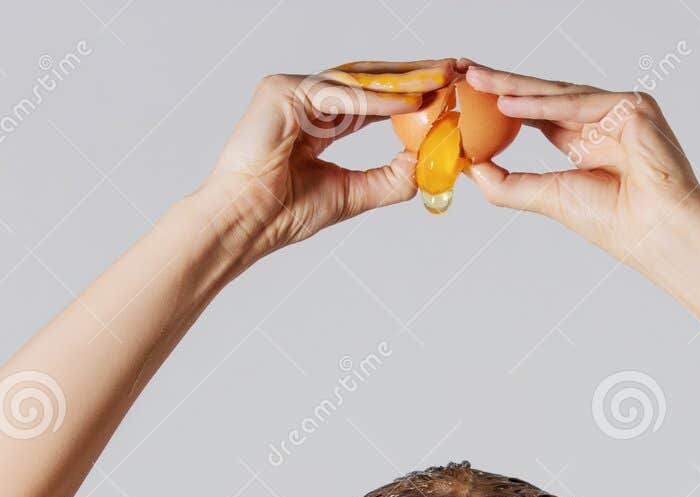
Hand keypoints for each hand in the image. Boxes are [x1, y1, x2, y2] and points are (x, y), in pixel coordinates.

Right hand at [204, 61, 456, 253]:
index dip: (409, 95)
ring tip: (440, 81)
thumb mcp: (354, 193)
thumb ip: (390, 178)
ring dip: (401, 81)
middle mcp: (305, 101)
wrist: (249, 223)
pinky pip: (338, 93)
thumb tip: (428, 164)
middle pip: (367, 80)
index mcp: (318, 123)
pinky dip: (375, 99)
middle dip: (412, 75)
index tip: (445, 93)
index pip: (371, 101)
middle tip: (451, 71)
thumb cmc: (285, 214)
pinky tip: (409, 102)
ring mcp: (291, 92)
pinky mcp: (281, 91)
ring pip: (356, 80)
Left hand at [461, 62, 699, 273]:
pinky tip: (509, 103)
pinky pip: (581, 102)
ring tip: (477, 82)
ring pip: (558, 93)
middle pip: (543, 96)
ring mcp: (619, 110)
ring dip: (514, 87)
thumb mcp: (548, 198)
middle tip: (465, 73)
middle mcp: (602, 121)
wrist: (656, 233)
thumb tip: (472, 170)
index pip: (537, 112)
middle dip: (502, 84)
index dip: (502, 102)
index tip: (468, 94)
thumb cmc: (616, 222)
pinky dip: (544, 103)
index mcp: (585, 142)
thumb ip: (509, 184)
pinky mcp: (634, 106)